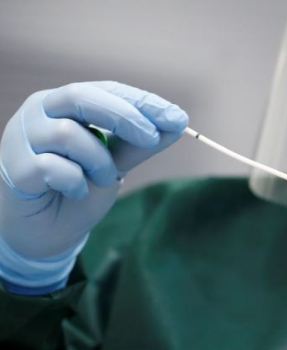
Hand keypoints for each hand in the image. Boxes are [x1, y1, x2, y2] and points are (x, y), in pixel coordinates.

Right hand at [0, 81, 187, 292]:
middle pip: (80, 97)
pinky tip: (74, 191)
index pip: (106, 90)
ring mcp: (21, 137)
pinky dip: (74, 181)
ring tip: (102, 179)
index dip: (143, 102)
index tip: (177, 118)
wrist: (49, 232)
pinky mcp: (14, 167)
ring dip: (98, 162)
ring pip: (67, 134)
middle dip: (124, 117)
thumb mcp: (116, 163)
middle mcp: (40, 111)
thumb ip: (140, 143)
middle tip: (152, 138)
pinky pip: (51, 167)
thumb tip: (178, 122)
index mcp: (66, 103)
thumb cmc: (80, 188)